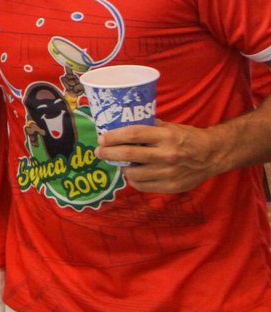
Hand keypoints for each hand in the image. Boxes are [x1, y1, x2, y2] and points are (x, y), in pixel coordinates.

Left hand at [95, 119, 224, 192]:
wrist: (212, 155)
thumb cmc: (187, 138)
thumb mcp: (170, 127)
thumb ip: (148, 127)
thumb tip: (120, 125)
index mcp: (167, 136)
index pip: (133, 134)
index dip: (114, 136)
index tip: (102, 138)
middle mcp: (167, 154)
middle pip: (129, 154)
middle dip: (109, 153)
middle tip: (100, 151)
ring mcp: (169, 172)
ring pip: (133, 173)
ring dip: (121, 167)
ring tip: (118, 162)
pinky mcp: (171, 186)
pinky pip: (142, 186)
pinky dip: (133, 179)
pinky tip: (132, 173)